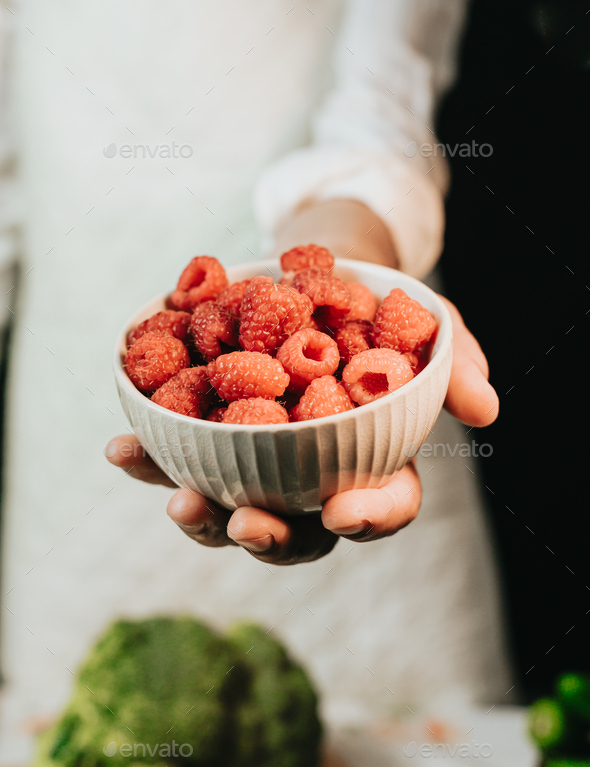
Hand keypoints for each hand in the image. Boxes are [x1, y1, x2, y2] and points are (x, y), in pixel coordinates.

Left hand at [106, 201, 497, 564]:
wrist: (316, 265)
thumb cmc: (378, 299)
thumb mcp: (425, 319)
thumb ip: (456, 361)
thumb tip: (485, 409)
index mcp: (373, 457)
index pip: (384, 504)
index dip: (370, 517)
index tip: (346, 510)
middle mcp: (313, 471)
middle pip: (298, 529)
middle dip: (271, 537)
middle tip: (247, 522)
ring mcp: (259, 456)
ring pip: (233, 507)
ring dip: (202, 514)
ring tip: (178, 497)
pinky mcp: (212, 430)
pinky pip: (182, 456)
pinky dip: (153, 458)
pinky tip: (124, 448)